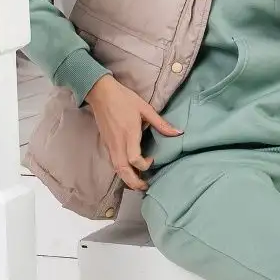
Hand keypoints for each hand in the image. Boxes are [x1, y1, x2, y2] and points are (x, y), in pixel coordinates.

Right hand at [85, 74, 181, 191]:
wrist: (101, 93)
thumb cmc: (124, 99)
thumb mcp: (145, 108)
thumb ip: (161, 123)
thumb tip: (179, 132)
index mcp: (129, 134)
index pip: (134, 159)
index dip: (144, 165)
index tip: (153, 159)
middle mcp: (118, 143)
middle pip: (123, 170)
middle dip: (134, 182)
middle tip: (145, 187)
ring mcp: (110, 145)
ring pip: (116, 169)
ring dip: (127, 179)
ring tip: (138, 183)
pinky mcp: (107, 144)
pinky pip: (113, 163)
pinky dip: (121, 171)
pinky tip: (130, 172)